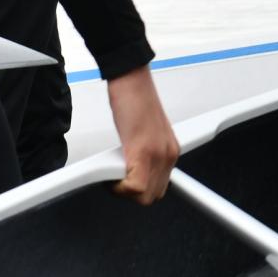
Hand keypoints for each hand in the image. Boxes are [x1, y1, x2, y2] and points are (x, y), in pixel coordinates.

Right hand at [105, 68, 178, 203]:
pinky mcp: (142, 151)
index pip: (160, 188)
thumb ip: (143, 155)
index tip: (126, 186)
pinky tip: (107, 168)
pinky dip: (117, 185)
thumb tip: (131, 172)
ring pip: (142, 196)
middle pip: (151, 197)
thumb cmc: (135, 101)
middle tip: (115, 178)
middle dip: (128, 194)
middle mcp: (168, 155)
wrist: (130, 79)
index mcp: (170, 152)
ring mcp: (157, 154)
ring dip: (122, 189)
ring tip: (111, 171)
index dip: (140, 193)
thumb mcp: (143, 135)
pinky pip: (134, 186)